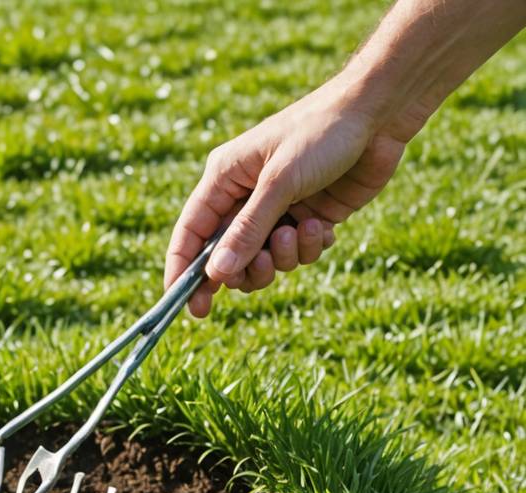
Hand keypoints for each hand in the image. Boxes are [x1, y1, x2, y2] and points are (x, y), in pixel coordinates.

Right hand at [165, 80, 408, 316]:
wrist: (381, 111)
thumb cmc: (323, 131)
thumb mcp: (280, 182)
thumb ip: (247, 230)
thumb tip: (216, 274)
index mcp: (224, 179)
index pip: (190, 234)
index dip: (183, 273)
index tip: (190, 308)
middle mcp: (245, 197)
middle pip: (226, 258)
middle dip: (246, 269)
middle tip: (264, 265)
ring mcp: (277, 210)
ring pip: (263, 261)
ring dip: (283, 257)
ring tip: (303, 230)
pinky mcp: (308, 218)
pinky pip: (296, 254)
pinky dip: (309, 248)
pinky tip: (323, 225)